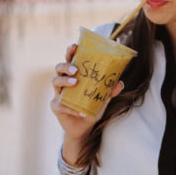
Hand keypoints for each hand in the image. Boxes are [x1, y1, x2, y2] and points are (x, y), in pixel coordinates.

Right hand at [50, 42, 123, 159]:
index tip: (74, 46)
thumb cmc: (91, 109)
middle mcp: (64, 82)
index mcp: (74, 76)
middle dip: (66, 66)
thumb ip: (110, 91)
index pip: (70, 60)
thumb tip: (120, 82)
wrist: (84, 128)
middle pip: (59, 68)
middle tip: (75, 69)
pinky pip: (60, 104)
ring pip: (55, 82)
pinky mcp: (56, 107)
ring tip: (75, 83)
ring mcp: (58, 94)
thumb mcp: (103, 100)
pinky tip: (79, 111)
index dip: (70, 52)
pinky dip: (70, 107)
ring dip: (65, 81)